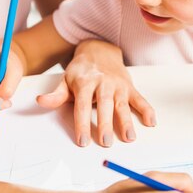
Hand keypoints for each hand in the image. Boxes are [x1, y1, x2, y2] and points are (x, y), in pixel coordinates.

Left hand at [37, 39, 155, 146]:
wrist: (100, 50)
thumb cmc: (82, 71)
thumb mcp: (66, 80)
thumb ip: (56, 95)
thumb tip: (41, 102)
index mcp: (85, 82)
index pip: (82, 105)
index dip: (82, 124)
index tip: (82, 141)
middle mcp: (103, 83)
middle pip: (104, 105)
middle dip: (105, 124)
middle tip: (105, 142)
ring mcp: (118, 85)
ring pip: (122, 104)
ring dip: (127, 121)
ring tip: (129, 137)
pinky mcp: (130, 86)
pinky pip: (139, 98)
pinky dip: (147, 109)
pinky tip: (151, 122)